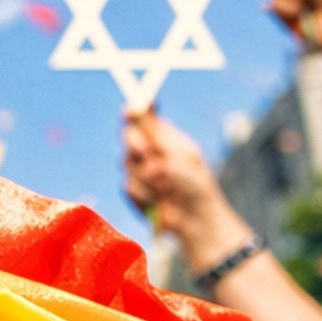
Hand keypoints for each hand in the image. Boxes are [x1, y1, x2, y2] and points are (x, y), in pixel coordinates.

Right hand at [122, 110, 252, 273]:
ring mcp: (140, 173)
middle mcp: (150, 153)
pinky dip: (144, 193)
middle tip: (149, 154)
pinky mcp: (134, 193)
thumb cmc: (194, 184)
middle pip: (128, 137)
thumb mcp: (177, 152)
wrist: (195, 219)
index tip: (129, 111)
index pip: (141, 119)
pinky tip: (158, 200)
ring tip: (166, 185)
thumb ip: (156, 129)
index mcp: (163, 138)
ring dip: (146, 175)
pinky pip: (127, 186)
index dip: (133, 113)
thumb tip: (145, 101)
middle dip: (138, 146)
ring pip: (126, 163)